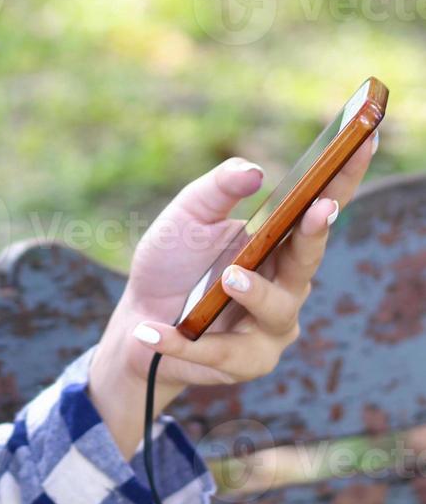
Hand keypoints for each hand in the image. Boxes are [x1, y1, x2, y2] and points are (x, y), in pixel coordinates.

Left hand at [107, 132, 376, 389]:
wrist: (138, 319)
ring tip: (229, 278)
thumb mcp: (185, 217)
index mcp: (276, 242)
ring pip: (277, 311)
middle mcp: (285, 283)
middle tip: (318, 209)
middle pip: (308, 261)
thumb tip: (254, 170)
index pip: (318, 208)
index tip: (364, 141)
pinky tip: (152, 330)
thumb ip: (216, 191)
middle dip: (315, 236)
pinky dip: (182, 341)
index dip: (344, 178)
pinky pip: (219, 352)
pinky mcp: (243, 362)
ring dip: (255, 293)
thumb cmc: (172, 263)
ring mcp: (270, 326)